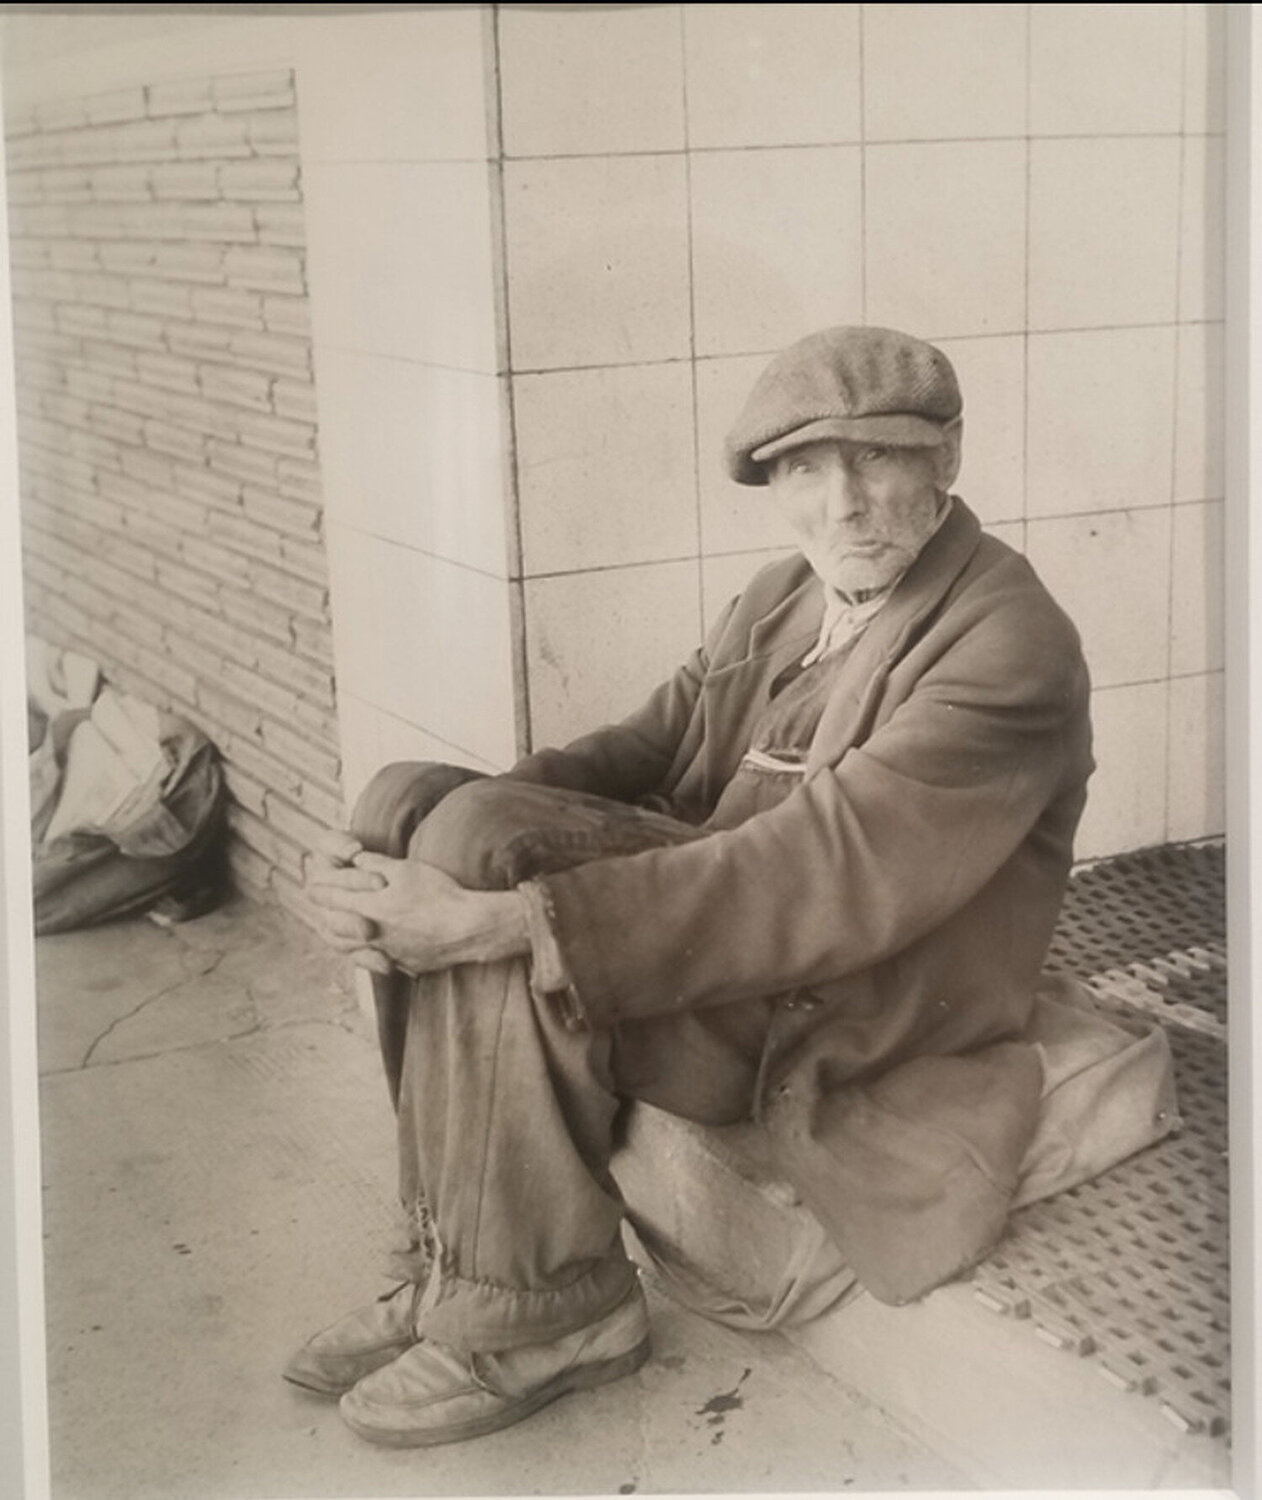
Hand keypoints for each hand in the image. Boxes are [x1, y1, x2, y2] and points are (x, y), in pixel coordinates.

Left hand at [307, 851, 529, 975]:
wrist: (469, 927)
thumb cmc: (437, 893)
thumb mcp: (404, 869)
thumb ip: (375, 864)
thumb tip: (355, 859)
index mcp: (368, 909)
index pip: (331, 900)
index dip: (319, 891)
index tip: (309, 887)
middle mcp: (373, 935)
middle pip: (337, 930)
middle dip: (326, 918)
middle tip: (320, 912)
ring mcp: (389, 953)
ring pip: (357, 950)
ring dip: (348, 940)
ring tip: (347, 932)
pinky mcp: (407, 965)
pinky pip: (384, 960)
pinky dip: (376, 954)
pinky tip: (382, 948)